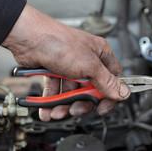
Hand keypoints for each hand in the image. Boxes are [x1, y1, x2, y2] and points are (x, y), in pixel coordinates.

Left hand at [1, 4, 129, 120]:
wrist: (28, 38)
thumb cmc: (58, 42)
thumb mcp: (89, 66)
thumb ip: (107, 82)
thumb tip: (123, 93)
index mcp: (100, 55)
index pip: (112, 80)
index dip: (109, 96)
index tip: (102, 108)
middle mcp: (86, 61)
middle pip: (91, 91)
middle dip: (82, 104)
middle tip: (75, 109)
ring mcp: (69, 67)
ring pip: (72, 93)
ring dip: (64, 106)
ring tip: (56, 111)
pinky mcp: (54, 72)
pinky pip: (56, 91)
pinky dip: (51, 102)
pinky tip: (46, 110)